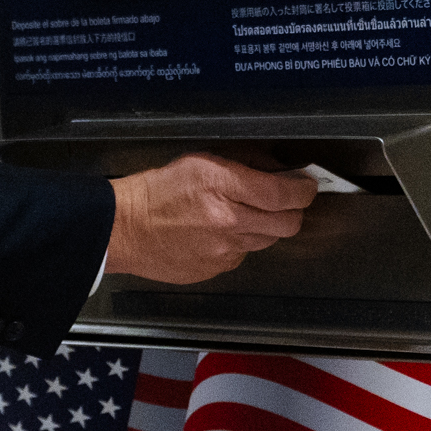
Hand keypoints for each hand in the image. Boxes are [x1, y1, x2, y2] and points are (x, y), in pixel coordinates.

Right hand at [105, 154, 315, 285]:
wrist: (124, 228)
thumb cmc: (156, 192)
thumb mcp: (200, 161)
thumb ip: (243, 165)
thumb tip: (277, 172)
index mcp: (223, 186)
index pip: (284, 193)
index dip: (303, 189)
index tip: (306, 186)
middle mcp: (228, 222)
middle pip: (288, 223)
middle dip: (292, 210)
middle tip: (285, 201)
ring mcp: (224, 250)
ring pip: (267, 240)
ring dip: (265, 227)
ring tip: (243, 215)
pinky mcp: (217, 268)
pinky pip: (243, 255)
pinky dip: (239, 243)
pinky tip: (218, 233)